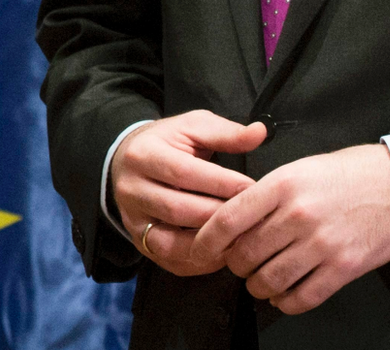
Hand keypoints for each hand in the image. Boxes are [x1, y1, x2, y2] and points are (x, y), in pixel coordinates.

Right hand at [112, 110, 266, 275]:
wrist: (129, 161)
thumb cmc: (169, 143)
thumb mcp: (193, 127)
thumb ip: (226, 133)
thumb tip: (260, 132)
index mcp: (142, 155)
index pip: (184, 174)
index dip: (222, 184)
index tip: (255, 189)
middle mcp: (130, 189)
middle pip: (178, 210)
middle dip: (220, 216)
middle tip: (254, 217)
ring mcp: (131, 219)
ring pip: (172, 241)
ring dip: (210, 243)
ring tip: (242, 237)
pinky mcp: (138, 241)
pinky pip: (170, 260)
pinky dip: (200, 261)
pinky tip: (223, 252)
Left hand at [194, 144, 389, 313]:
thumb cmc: (344, 175)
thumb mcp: (296, 170)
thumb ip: (263, 195)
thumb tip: (229, 221)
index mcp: (281, 186)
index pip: (228, 219)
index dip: (207, 241)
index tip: (200, 250)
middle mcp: (298, 215)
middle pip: (244, 254)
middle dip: (234, 265)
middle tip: (239, 262)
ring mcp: (322, 244)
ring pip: (269, 280)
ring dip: (257, 286)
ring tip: (260, 279)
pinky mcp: (344, 268)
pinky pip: (302, 298)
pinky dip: (285, 302)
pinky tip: (284, 294)